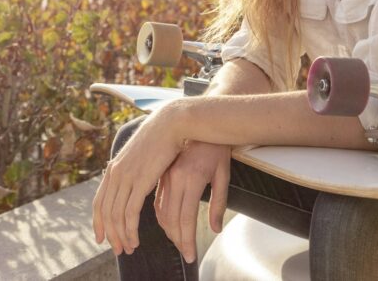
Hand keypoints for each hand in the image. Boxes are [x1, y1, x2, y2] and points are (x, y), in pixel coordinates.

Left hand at [92, 105, 184, 254]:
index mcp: (115, 168)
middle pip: (106, 212)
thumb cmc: (162, 138)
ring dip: (121, 236)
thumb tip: (135, 181)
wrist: (172, 123)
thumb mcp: (141, 156)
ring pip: (116, 215)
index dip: (99, 221)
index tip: (102, 237)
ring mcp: (126, 177)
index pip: (99, 201)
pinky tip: (135, 239)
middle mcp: (115, 173)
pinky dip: (130, 229)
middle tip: (118, 249)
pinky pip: (130, 212)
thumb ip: (134, 170)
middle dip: (110, 234)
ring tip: (129, 248)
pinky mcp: (140, 181)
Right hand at [154, 140, 231, 262]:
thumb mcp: (223, 175)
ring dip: (167, 231)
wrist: (198, 122)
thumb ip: (219, 203)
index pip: (186, 219)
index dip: (187, 241)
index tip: (191, 255)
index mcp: (192, 178)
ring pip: (158, 212)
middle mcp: (174, 177)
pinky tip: (167, 225)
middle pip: (170, 219)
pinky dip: (157, 217)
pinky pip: (153, 202)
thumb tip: (215, 229)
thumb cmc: (216, 149)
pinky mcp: (158, 174)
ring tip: (178, 241)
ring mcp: (163, 175)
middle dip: (177, 240)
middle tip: (185, 252)